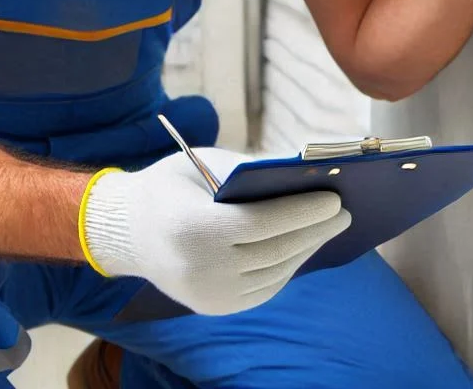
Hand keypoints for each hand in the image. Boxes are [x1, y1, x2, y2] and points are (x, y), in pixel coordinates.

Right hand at [80, 148, 350, 314]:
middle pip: (275, 250)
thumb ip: (252, 174)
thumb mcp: (208, 165)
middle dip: (315, 231)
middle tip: (345, 213)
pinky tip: (304, 247)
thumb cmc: (174, 185)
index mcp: (195, 228)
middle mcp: (200, 268)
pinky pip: (263, 288)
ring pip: (274, 272)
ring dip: (307, 250)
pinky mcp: (213, 307)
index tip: (335, 199)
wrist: (127, 229)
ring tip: (330, 228)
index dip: (303, 211)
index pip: (263, 223)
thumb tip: (307, 178)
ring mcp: (207, 294)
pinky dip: (288, 267)